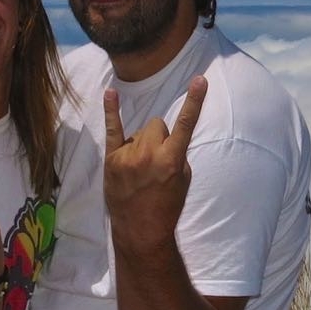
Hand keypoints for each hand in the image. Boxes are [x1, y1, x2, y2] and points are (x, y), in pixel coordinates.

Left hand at [103, 76, 207, 248]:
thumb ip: (177, 154)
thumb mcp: (183, 180)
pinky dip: (111, 110)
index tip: (200, 79)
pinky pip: (111, 129)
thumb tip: (167, 137)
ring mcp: (127, 155)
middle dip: (158, 137)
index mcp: (172, 159)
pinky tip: (110, 93)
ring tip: (139, 169)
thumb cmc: (166, 206)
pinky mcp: (111, 159)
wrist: (140, 230)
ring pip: (138, 132)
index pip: (185, 124)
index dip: (194, 100)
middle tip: (155, 161)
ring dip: (141, 143)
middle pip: (156, 125)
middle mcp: (148, 154)